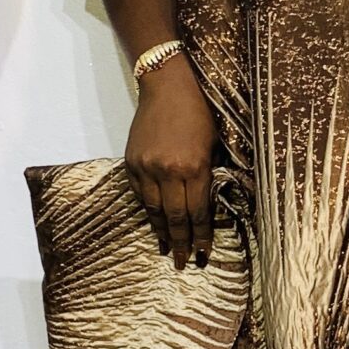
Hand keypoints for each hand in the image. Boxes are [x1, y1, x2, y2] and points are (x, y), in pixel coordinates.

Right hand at [123, 54, 217, 268]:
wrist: (168, 85)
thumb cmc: (200, 111)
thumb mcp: (216, 144)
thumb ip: (212, 175)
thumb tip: (213, 205)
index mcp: (195, 167)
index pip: (198, 212)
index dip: (202, 236)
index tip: (204, 254)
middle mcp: (169, 171)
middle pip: (175, 217)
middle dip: (181, 243)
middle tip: (184, 263)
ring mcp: (147, 167)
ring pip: (155, 210)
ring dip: (161, 232)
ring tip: (167, 249)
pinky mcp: (132, 162)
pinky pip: (140, 194)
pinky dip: (148, 210)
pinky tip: (154, 221)